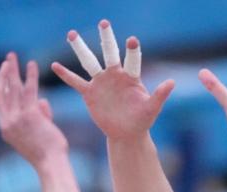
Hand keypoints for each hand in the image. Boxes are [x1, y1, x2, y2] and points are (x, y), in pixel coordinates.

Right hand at [0, 53, 67, 166]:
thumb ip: (39, 115)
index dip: (1, 86)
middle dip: (3, 74)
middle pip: (2, 92)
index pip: (0, 103)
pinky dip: (31, 75)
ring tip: (13, 56)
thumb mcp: (38, 133)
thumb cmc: (47, 153)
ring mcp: (17, 118)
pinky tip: (32, 64)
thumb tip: (42, 100)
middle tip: (6, 60)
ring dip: (13, 70)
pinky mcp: (29, 114)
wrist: (50, 164)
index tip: (4, 75)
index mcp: (5, 129)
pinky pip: (29, 89)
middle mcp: (7, 122)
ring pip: (12, 88)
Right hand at [51, 20, 174, 141]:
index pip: (132, 60)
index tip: (131, 40)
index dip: (131, 50)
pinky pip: (76, 82)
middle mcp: (115, 74)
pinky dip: (66, 75)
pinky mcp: (90, 93)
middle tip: (104, 23)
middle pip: (109, 53)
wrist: (126, 133)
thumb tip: (172, 82)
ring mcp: (101, 82)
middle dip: (106, 39)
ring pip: (89, 62)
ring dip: (80, 48)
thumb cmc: (141, 120)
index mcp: (131, 76)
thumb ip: (160, 95)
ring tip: (71, 34)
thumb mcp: (152, 109)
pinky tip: (54, 65)